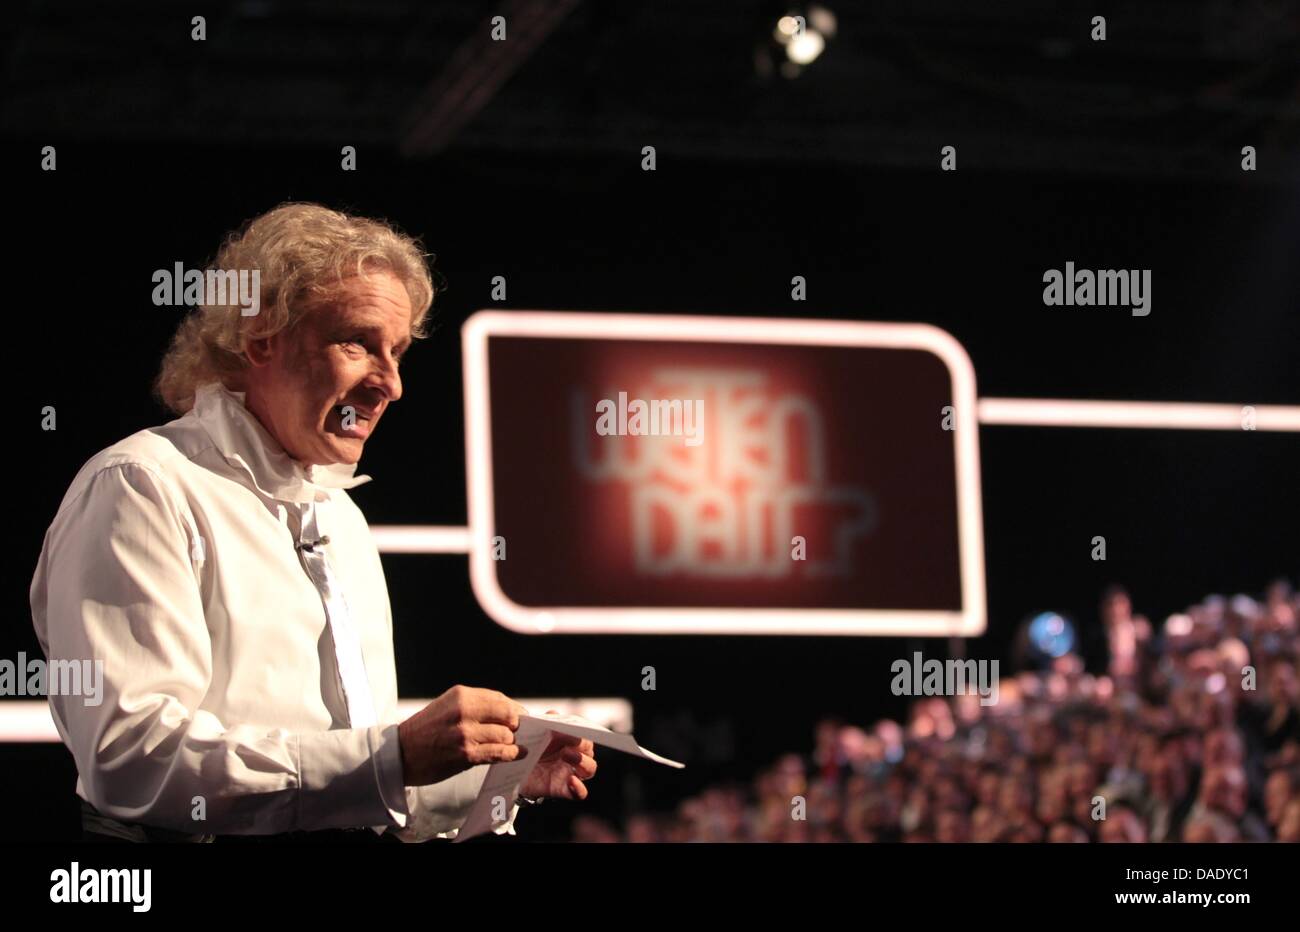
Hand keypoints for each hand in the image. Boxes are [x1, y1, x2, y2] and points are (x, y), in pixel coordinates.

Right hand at [398, 685, 528, 785]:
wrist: (401, 753)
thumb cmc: (426, 729)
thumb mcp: (448, 705)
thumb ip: (476, 705)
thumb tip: (507, 711)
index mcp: (461, 695)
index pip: (500, 699)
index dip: (515, 709)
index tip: (522, 717)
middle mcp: (464, 711)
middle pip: (508, 716)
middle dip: (516, 725)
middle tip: (517, 732)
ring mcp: (465, 734)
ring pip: (505, 735)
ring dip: (510, 742)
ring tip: (510, 744)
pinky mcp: (466, 754)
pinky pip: (498, 753)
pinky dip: (511, 754)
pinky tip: (517, 754)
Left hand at [520, 714, 596, 800]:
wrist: (515, 774)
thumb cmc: (530, 752)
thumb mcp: (535, 735)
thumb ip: (546, 723)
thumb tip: (553, 714)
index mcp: (569, 743)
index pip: (585, 735)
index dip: (584, 731)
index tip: (575, 728)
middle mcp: (573, 758)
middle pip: (590, 751)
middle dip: (583, 744)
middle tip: (570, 740)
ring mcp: (570, 774)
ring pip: (590, 769)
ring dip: (583, 762)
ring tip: (567, 755)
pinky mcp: (564, 790)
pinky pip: (580, 793)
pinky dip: (579, 788)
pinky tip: (571, 781)